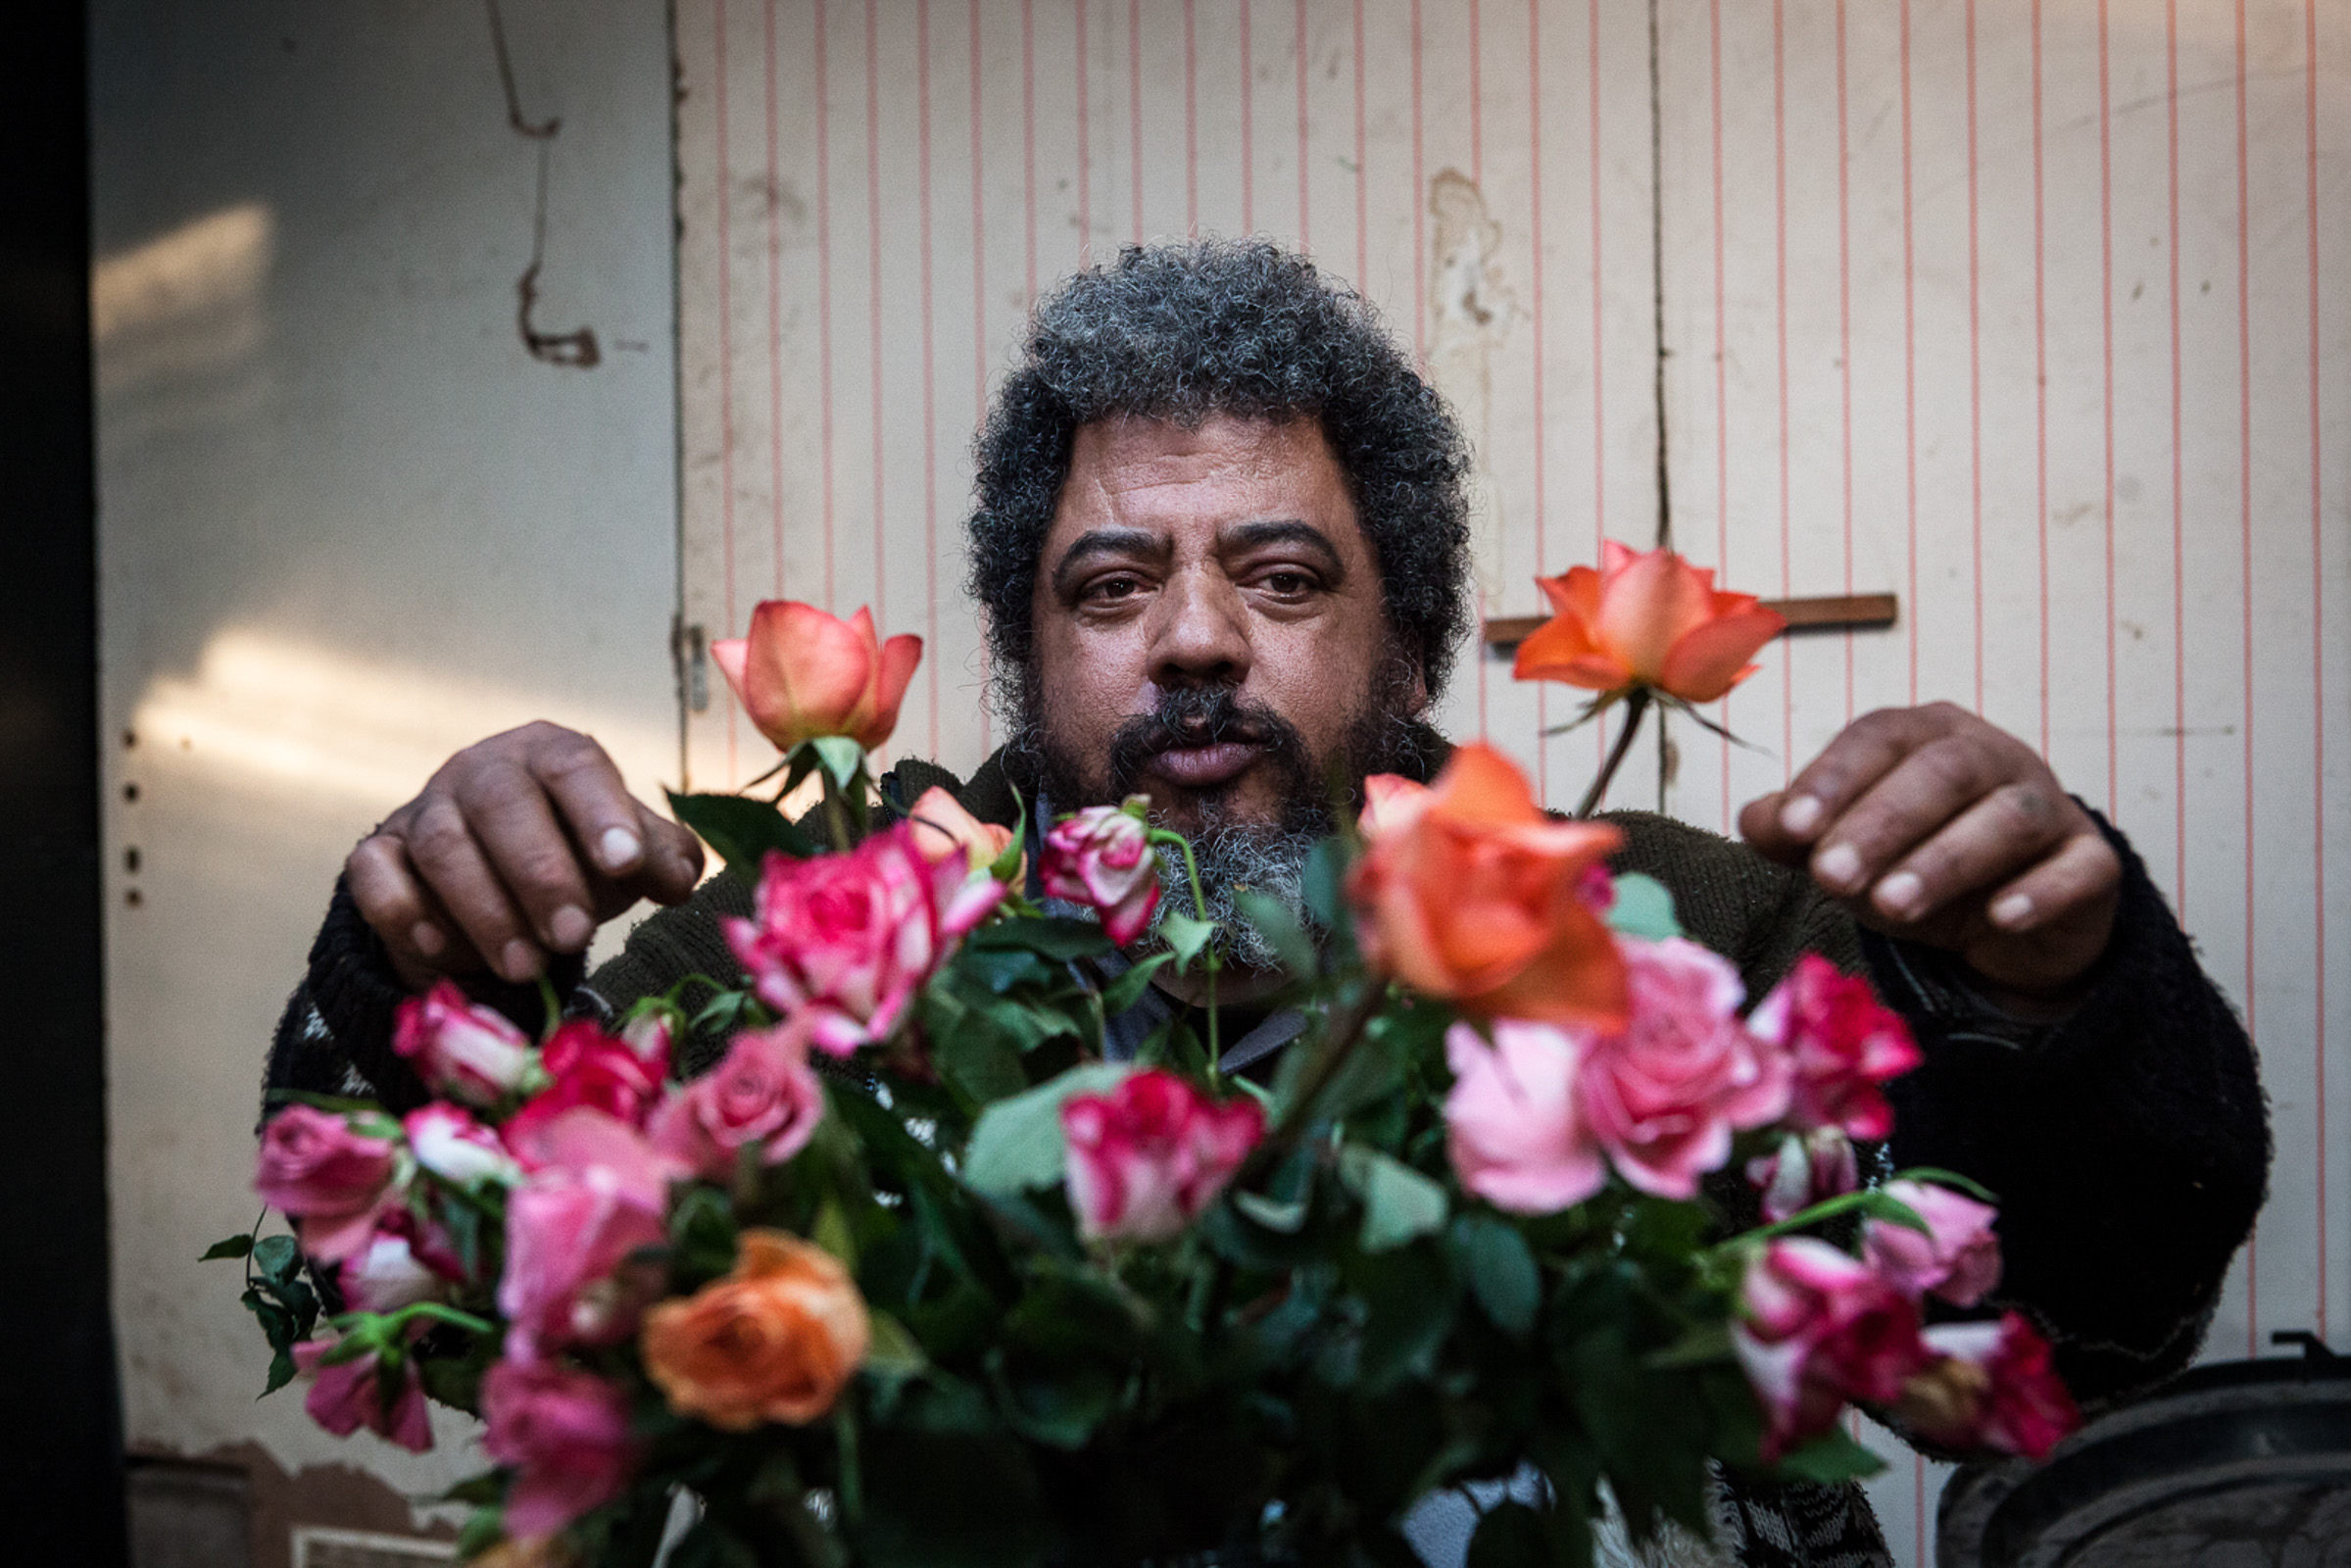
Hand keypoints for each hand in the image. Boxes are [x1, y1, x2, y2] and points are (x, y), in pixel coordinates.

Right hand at [346, 722, 704, 988]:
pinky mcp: (380, 854)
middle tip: (574, 936)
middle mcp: (483, 770)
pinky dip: (404, 911)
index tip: (626, 864)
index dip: (601, 811)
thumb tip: (677, 878)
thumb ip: (658, 859)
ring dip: (486, 910)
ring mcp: (425, 809)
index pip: (575, 765)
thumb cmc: (573, 859)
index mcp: (550, 755)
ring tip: (527, 966)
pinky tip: (440, 947)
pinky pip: (377, 874)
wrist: (493, 889)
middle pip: (503, 803)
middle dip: (541, 875)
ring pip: (444, 846)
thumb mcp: (623, 857)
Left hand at [1738, 703, 2119, 998]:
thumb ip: (1797, 834)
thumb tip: (1759, 821)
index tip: (1793, 827)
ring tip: (1891, 905)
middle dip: (1881, 823)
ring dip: (1946, 859)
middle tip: (1830, 876)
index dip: (1834, 778)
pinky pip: (2079, 868)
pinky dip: (2042, 891)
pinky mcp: (2091, 861)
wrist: (2008, 916)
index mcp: (1924, 736)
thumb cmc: (1913, 860)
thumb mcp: (1848, 848)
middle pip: (1941, 773)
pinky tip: (2002, 916)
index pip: (1879, 737)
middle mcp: (1990, 756)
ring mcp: (2047, 806)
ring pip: (2007, 818)